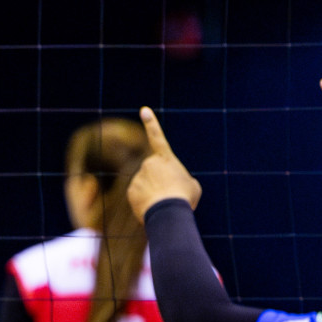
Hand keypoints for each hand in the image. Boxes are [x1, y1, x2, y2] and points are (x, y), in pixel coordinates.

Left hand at [128, 106, 201, 221]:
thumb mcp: (192, 186)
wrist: (168, 211)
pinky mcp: (130, 190)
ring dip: (154, 194)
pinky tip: (153, 207)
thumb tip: (172, 184)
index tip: (143, 110)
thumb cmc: (183, 197)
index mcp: (166, 158)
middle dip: (161, 183)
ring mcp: (138, 177)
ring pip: (146, 186)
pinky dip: (146, 202)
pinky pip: (139, 196)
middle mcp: (149, 163)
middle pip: (154, 173)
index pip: (157, 137)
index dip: (151, 123)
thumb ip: (180, 180)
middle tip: (171, 194)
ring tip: (163, 201)